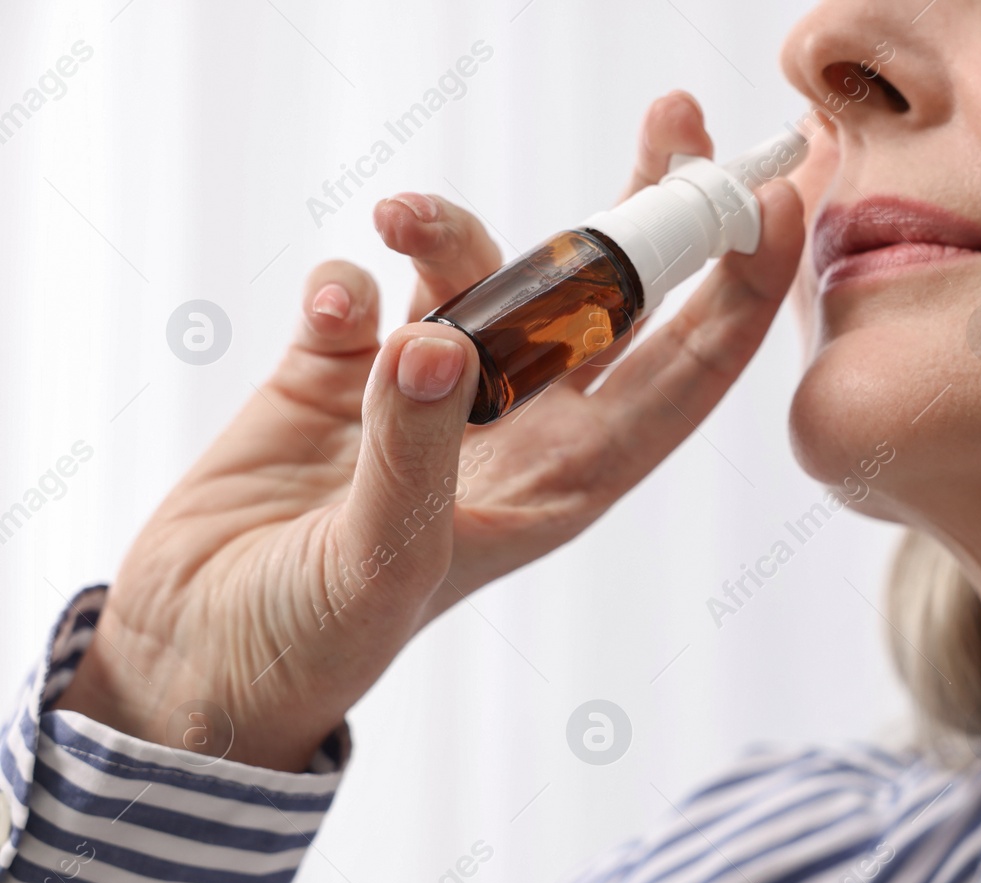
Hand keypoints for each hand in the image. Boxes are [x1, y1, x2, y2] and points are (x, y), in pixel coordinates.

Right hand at [58, 91, 804, 771]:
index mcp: (566, 478)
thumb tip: (435, 341)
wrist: (196, 654)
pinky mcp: (340, 370)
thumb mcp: (381, 563)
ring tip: (402, 217)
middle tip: (679, 118)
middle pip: (610, 300)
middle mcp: (517, 424)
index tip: (773, 204)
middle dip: (648, 209)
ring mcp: (430, 393)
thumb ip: (413, 451)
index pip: (682, 377)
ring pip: (481, 274)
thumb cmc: (314, 640)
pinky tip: (331, 312)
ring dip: (450, 228)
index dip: (740, 294)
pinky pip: (363, 292)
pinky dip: (350, 282)